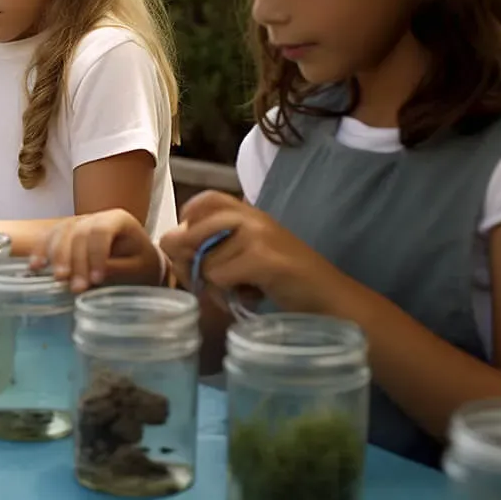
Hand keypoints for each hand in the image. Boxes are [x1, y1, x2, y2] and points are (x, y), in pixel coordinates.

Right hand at [30, 209, 165, 293]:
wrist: (139, 260)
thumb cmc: (141, 265)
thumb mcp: (137, 269)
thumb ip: (118, 270)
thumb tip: (94, 277)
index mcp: (119, 219)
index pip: (101, 231)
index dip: (96, 254)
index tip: (96, 280)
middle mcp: (97, 216)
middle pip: (78, 232)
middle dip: (75, 260)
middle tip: (75, 287)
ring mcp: (79, 222)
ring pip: (60, 232)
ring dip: (56, 257)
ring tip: (57, 279)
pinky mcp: (67, 233)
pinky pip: (50, 237)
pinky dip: (41, 251)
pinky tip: (35, 267)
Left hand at [161, 190, 343, 312]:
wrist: (332, 300)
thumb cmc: (287, 282)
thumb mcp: (249, 256)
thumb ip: (214, 248)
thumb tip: (168, 243)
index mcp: (250, 213)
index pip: (205, 200)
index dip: (188, 221)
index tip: (192, 246)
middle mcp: (252, 217)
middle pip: (190, 231)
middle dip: (188, 263)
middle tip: (211, 283)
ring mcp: (258, 235)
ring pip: (204, 262)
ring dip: (215, 286)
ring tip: (243, 291)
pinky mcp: (263, 258)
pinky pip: (219, 276)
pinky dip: (228, 294)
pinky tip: (250, 298)